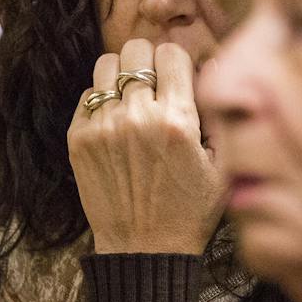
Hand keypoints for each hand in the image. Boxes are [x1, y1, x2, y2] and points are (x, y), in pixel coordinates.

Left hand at [67, 38, 225, 254]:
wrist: (144, 251)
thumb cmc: (190, 211)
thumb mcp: (223, 166)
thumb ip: (220, 113)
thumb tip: (213, 64)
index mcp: (177, 121)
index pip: (170, 52)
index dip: (177, 61)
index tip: (179, 75)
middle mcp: (137, 118)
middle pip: (136, 50)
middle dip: (148, 61)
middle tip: (155, 82)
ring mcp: (103, 127)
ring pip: (106, 65)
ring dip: (121, 76)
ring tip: (132, 97)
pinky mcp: (78, 140)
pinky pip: (87, 96)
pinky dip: (102, 102)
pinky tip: (116, 123)